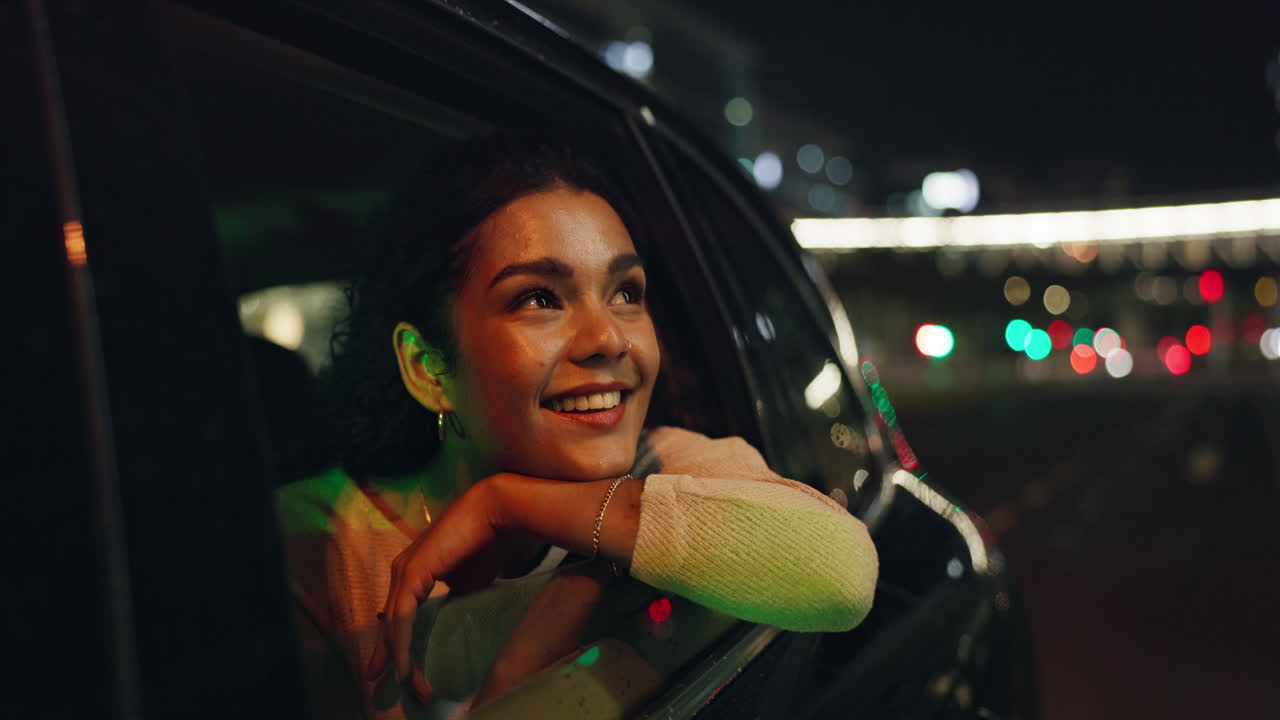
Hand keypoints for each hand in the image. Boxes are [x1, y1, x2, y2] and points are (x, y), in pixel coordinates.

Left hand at [365, 476, 508, 703]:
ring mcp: (405, 571)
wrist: (494, 513)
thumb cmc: (485, 542)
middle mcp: (403, 570)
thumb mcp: (467, 580)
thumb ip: (454, 596)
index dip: (397, 641)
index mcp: (414, 571)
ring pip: (393, 623)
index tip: (399, 669)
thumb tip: (453, 614)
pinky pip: (402, 616)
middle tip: (386, 681)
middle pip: (389, 621)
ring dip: (398, 656)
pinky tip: (405, 665)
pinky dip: (402, 643)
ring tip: (405, 682)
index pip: (399, 612)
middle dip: (388, 654)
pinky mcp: (412, 573)